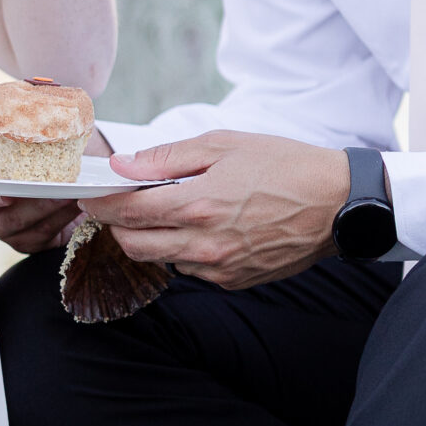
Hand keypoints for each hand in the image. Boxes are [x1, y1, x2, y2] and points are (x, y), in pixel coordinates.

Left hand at [87, 131, 351, 289]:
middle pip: (134, 245)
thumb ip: (167, 158)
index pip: (127, 212)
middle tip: (115, 206)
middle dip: (116, 226)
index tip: (88, 196)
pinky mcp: (234, 281)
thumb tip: (123, 166)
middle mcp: (203, 243)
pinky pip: (192, 268)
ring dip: (152, 238)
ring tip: (166, 211)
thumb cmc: (285, 166)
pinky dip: (184, 249)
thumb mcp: (224, 144)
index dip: (100, 204)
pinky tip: (201, 227)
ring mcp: (219, 267)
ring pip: (162, 259)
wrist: (338, 204)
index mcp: (197, 204)